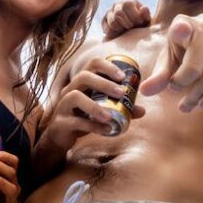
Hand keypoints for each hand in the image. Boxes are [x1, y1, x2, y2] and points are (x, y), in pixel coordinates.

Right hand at [40, 54, 138, 169]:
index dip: (107, 66)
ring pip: (74, 97)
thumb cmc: (83, 119)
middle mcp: (70, 90)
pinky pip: (75, 121)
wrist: (60, 138)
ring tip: (111, 116)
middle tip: (121, 93)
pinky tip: (107, 129)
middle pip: (83, 77)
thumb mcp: (103, 112)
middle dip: (104, 83)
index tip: (123, 76)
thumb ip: (121, 110)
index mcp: (82, 83)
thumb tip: (142, 110)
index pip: (92, 64)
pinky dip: (92, 125)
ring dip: (95, 106)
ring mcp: (62, 106)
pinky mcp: (60, 122)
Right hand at [101, 0, 154, 38]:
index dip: (134, 15)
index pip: (127, 4)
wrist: (133, 35)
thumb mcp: (146, 20)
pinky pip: (107, 28)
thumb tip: (144, 8)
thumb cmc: (141, 25)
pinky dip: (114, 33)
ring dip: (121, 28)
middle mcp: (117, 5)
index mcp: (129, 2)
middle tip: (132, 27)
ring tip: (126, 31)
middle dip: (127, 23)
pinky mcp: (104, 22)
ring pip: (112, 21)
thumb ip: (146, 15)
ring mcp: (109, 13)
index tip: (139, 22)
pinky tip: (119, 33)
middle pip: (118, 12)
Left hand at [144, 13, 202, 112]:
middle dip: (181, 85)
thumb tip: (144, 92)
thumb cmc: (187, 48)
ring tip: (186, 106)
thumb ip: (159, 75)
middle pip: (194, 67)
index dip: (181, 30)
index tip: (180, 30)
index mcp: (184, 23)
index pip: (182, 27)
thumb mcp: (171, 57)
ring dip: (196, 96)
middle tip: (174, 92)